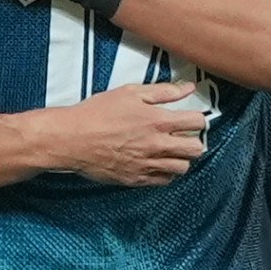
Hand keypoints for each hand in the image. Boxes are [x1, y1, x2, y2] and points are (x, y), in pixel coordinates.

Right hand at [60, 81, 206, 184]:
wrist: (72, 139)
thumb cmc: (97, 113)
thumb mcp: (130, 93)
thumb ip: (163, 92)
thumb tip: (187, 88)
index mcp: (159, 121)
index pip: (198, 122)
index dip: (198, 119)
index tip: (191, 119)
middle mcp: (157, 145)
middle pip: (196, 149)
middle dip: (194, 141)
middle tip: (184, 136)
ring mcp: (148, 164)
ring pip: (182, 168)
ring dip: (181, 158)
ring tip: (170, 151)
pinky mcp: (136, 178)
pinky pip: (163, 181)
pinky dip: (165, 173)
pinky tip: (156, 162)